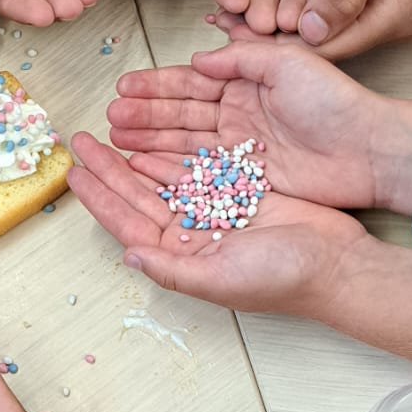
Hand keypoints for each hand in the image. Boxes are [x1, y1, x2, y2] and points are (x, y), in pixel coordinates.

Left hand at [69, 131, 365, 316]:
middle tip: (81, 140)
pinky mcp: (237, 192)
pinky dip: (173, 153)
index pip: (127, 222)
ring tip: (107, 132)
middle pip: (137, 195)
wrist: (336, 264)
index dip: (99, 196)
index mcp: (180, 257)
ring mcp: (212, 212)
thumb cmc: (281, 279)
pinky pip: (195, 167)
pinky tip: (152, 139)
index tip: (75, 170)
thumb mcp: (220, 277)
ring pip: (162, 178)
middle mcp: (190, 235)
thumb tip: (129, 255)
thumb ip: (172, 268)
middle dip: (108, 167)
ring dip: (134, 156)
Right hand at [106, 42, 411, 214]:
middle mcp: (239, 114)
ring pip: (185, 141)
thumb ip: (241, 58)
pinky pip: (201, 170)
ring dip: (150, 138)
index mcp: (248, 82)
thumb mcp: (288, 62)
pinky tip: (144, 165)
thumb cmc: (334, 101)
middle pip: (181, 113)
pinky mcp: (247, 177)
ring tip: (116, 138)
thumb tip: (198, 60)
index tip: (124, 86)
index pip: (192, 82)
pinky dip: (172, 167)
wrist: (369, 148)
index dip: (157, 85)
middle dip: (144, 114)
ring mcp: (241, 148)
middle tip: (109, 116)